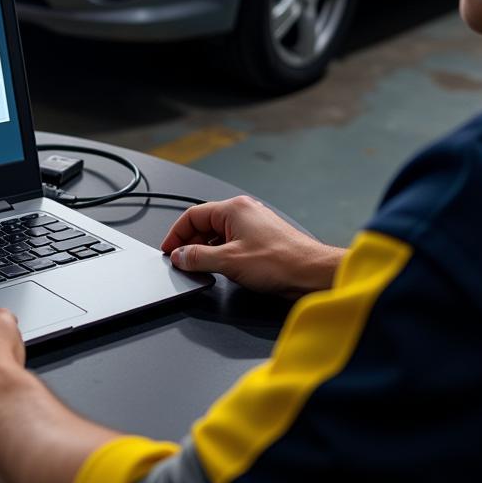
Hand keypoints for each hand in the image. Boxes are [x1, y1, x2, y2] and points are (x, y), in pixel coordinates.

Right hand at [160, 196, 343, 297]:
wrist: (312, 273)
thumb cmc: (280, 262)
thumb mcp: (229, 262)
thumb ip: (198, 258)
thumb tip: (179, 256)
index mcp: (233, 209)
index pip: (192, 215)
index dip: (176, 234)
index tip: (169, 251)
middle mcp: (244, 212)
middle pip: (205, 223)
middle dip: (190, 243)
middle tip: (182, 262)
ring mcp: (255, 224)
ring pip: (219, 234)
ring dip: (206, 249)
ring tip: (200, 267)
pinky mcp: (263, 239)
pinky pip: (233, 241)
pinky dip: (222, 253)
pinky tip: (221, 268)